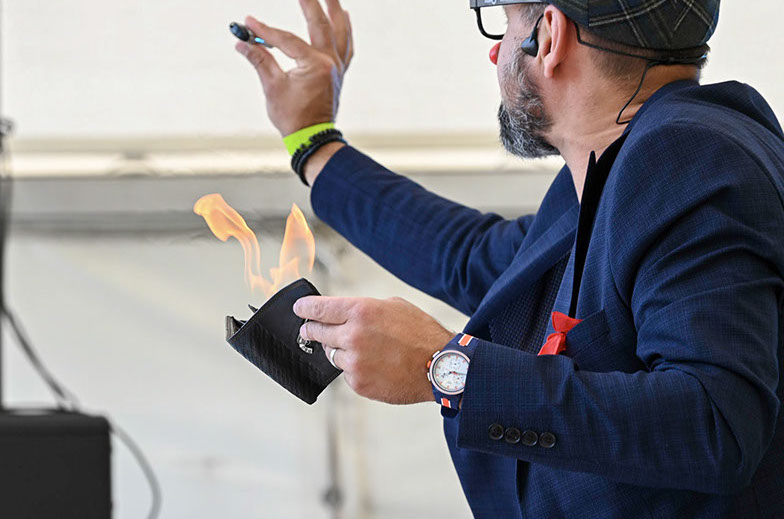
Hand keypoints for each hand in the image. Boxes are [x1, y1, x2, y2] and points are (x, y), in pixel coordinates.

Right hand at [236, 0, 353, 135]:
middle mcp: (330, 63)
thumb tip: (241, 43)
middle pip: (321, 24)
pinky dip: (345, 31)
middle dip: (311, 2)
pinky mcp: (339, 74)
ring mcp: (338, 68)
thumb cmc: (292, 117)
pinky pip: (347, 46)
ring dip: (335, 11)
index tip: (248, 23)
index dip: (265, 31)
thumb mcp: (272, 88)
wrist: (312, 138)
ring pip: (340, 32)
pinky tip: (345, 18)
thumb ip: (260, 60)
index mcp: (315, 65)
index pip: (287, 39)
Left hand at [293, 296, 455, 404]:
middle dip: (311, 330)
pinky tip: (375, 365)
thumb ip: (364, 309)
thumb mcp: (394, 306)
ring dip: (339, 350)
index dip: (305, 308)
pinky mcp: (358, 383)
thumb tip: (344, 313)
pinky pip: (346, 373)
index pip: (319, 308)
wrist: (439, 366)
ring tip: (361, 349)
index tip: (299, 309)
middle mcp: (353, 335)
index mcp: (360, 311)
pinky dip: (355, 369)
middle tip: (309, 330)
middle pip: (317, 332)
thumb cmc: (421, 333)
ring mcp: (354, 362)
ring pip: (331, 354)